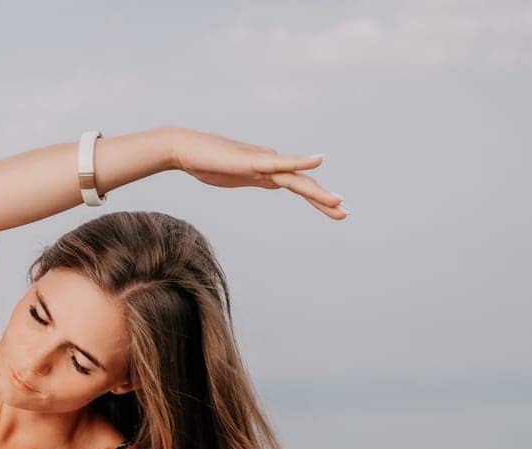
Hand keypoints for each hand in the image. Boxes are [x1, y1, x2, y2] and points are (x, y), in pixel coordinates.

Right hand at [169, 128, 346, 219]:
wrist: (186, 150)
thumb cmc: (203, 163)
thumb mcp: (232, 178)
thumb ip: (250, 178)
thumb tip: (264, 180)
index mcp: (266, 173)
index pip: (298, 188)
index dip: (318, 199)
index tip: (335, 212)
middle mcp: (271, 165)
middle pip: (303, 186)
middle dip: (325, 201)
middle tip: (345, 215)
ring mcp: (264, 161)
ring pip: (297, 180)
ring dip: (318, 193)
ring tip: (339, 203)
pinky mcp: (254, 160)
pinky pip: (281, 163)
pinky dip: (301, 162)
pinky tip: (318, 161)